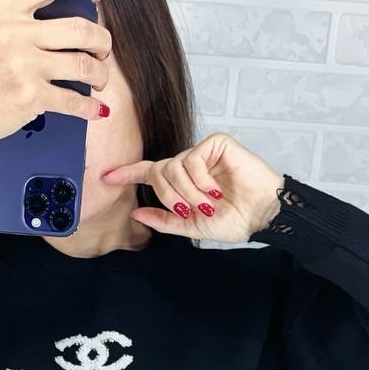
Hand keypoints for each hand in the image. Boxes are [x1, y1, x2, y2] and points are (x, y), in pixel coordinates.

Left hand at [100, 132, 285, 243]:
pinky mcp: (217, 144)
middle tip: (189, 211)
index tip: (106, 177)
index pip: (150, 173)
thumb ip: (164, 220)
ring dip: (187, 192)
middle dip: (169, 196)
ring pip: (173, 167)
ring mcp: (203, 152)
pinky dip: (199, 180)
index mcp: (183, 182)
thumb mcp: (192, 225)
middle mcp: (190, 164)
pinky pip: (191, 159)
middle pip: (158, 172)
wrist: (262, 215)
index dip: (128, 173)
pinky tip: (215, 190)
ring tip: (208, 203)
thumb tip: (135, 212)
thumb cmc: (235, 220)